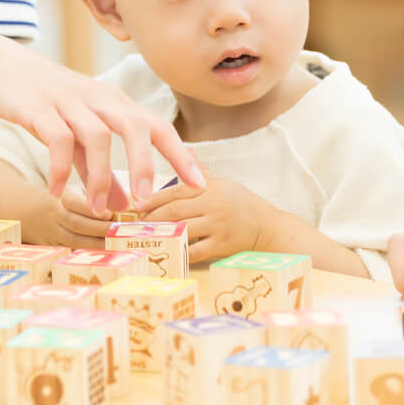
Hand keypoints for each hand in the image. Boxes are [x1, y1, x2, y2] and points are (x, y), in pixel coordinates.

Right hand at [0, 44, 205, 214]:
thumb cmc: (46, 103)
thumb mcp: (76, 135)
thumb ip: (97, 169)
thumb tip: (122, 205)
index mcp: (114, 102)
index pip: (157, 126)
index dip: (180, 154)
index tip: (200, 184)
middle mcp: (98, 98)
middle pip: (134, 126)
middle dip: (145, 165)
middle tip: (145, 203)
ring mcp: (68, 100)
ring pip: (96, 135)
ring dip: (98, 175)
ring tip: (95, 208)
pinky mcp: (38, 106)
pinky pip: (56, 137)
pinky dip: (59, 167)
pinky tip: (56, 190)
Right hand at [38, 187, 119, 248]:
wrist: (30, 212)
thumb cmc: (62, 200)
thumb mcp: (73, 192)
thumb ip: (92, 197)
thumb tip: (122, 202)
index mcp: (62, 197)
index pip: (74, 202)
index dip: (90, 209)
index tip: (109, 213)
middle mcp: (56, 215)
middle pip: (76, 223)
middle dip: (99, 229)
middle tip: (119, 232)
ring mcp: (53, 232)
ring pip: (74, 240)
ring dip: (96, 244)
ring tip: (115, 245)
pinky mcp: (53, 246)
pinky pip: (71, 251)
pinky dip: (87, 254)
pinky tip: (103, 254)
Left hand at [140, 175, 276, 264]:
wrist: (267, 227)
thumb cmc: (242, 204)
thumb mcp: (223, 183)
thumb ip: (200, 171)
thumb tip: (186, 149)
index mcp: (210, 187)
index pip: (176, 191)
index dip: (154, 199)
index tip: (138, 205)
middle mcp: (213, 204)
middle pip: (174, 211)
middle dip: (152, 218)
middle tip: (136, 224)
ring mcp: (217, 225)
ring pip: (182, 230)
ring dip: (161, 235)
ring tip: (145, 239)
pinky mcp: (221, 245)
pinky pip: (194, 251)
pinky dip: (178, 253)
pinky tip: (166, 254)